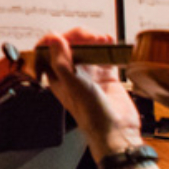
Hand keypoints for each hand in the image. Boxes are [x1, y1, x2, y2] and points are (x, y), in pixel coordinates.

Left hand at [35, 32, 144, 154]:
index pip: (50, 50)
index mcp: (57, 77)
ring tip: (103, 40)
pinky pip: (105, 55)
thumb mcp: (73, 86)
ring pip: (88, 48)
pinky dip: (107, 47)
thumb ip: (61, 62)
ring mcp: (89, 74)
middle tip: (91, 37)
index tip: (67, 36)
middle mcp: (71, 74)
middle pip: (70, 45)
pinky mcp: (106, 76)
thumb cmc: (91, 115)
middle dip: (80, 36)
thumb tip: (54, 38)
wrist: (117, 131)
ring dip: (94, 39)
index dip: (57, 39)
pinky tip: (110, 43)